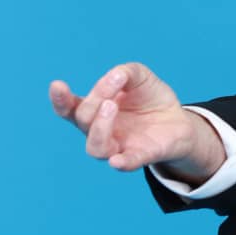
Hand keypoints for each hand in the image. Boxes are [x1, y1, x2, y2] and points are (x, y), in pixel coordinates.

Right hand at [49, 61, 214, 175]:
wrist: (178, 118)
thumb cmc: (150, 97)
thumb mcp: (139, 76)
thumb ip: (125, 71)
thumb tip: (115, 75)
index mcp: (95, 111)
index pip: (69, 109)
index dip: (60, 100)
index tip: (57, 85)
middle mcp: (100, 131)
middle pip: (83, 120)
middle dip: (94, 101)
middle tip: (113, 88)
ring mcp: (118, 146)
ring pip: (95, 147)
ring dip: (99, 127)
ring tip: (110, 106)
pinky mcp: (140, 155)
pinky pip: (126, 163)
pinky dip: (121, 162)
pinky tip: (116, 161)